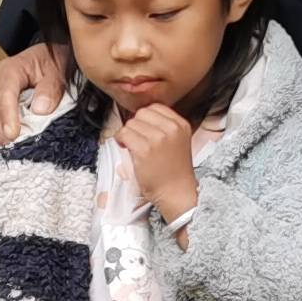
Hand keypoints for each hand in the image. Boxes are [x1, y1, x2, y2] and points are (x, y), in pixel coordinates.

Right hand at [0, 44, 70, 145]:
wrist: (50, 61)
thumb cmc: (52, 64)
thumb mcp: (58, 72)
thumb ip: (50, 89)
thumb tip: (40, 109)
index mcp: (10, 71)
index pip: (4, 96)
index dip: (7, 117)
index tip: (13, 134)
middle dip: (4, 135)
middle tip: (22, 148)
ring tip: (17, 151)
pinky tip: (9, 150)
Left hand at [115, 105, 200, 226]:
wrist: (177, 193)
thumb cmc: (174, 171)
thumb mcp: (178, 141)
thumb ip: (164, 127)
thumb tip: (138, 117)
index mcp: (181, 124)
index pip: (156, 107)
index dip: (145, 118)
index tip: (143, 129)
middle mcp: (171, 128)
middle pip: (142, 113)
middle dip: (135, 125)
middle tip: (135, 139)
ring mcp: (158, 138)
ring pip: (131, 123)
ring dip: (127, 134)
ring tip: (132, 146)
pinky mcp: (144, 149)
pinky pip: (124, 134)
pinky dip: (120, 140)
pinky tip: (125, 148)